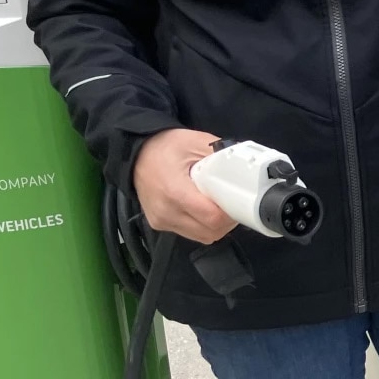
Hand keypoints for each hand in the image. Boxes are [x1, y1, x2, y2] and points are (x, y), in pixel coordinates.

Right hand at [133, 128, 236, 243]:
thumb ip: (220, 156)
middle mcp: (167, 212)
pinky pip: (189, 233)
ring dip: (215, 226)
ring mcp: (161, 221)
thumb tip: (243, 168)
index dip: (231, 213)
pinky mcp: (158, 225)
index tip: (238, 201)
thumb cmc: (165, 146)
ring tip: (218, 206)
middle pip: (209, 232)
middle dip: (226, 221)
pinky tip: (203, 209)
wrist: (135, 153)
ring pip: (201, 236)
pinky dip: (201, 226)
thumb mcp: (196, 142)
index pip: (212, 218)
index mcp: (175, 192)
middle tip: (232, 204)